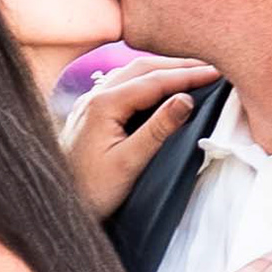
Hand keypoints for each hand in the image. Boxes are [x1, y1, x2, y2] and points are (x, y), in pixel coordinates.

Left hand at [60, 55, 212, 221]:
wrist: (56, 206)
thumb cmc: (90, 191)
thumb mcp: (128, 163)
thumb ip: (157, 130)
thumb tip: (185, 100)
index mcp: (104, 105)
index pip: (154, 80)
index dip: (187, 75)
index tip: (215, 72)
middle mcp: (94, 97)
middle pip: (142, 68)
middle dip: (178, 65)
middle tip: (210, 66)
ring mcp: (89, 103)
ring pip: (131, 74)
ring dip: (162, 69)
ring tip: (190, 71)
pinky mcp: (89, 113)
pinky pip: (121, 85)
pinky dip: (146, 80)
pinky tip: (157, 86)